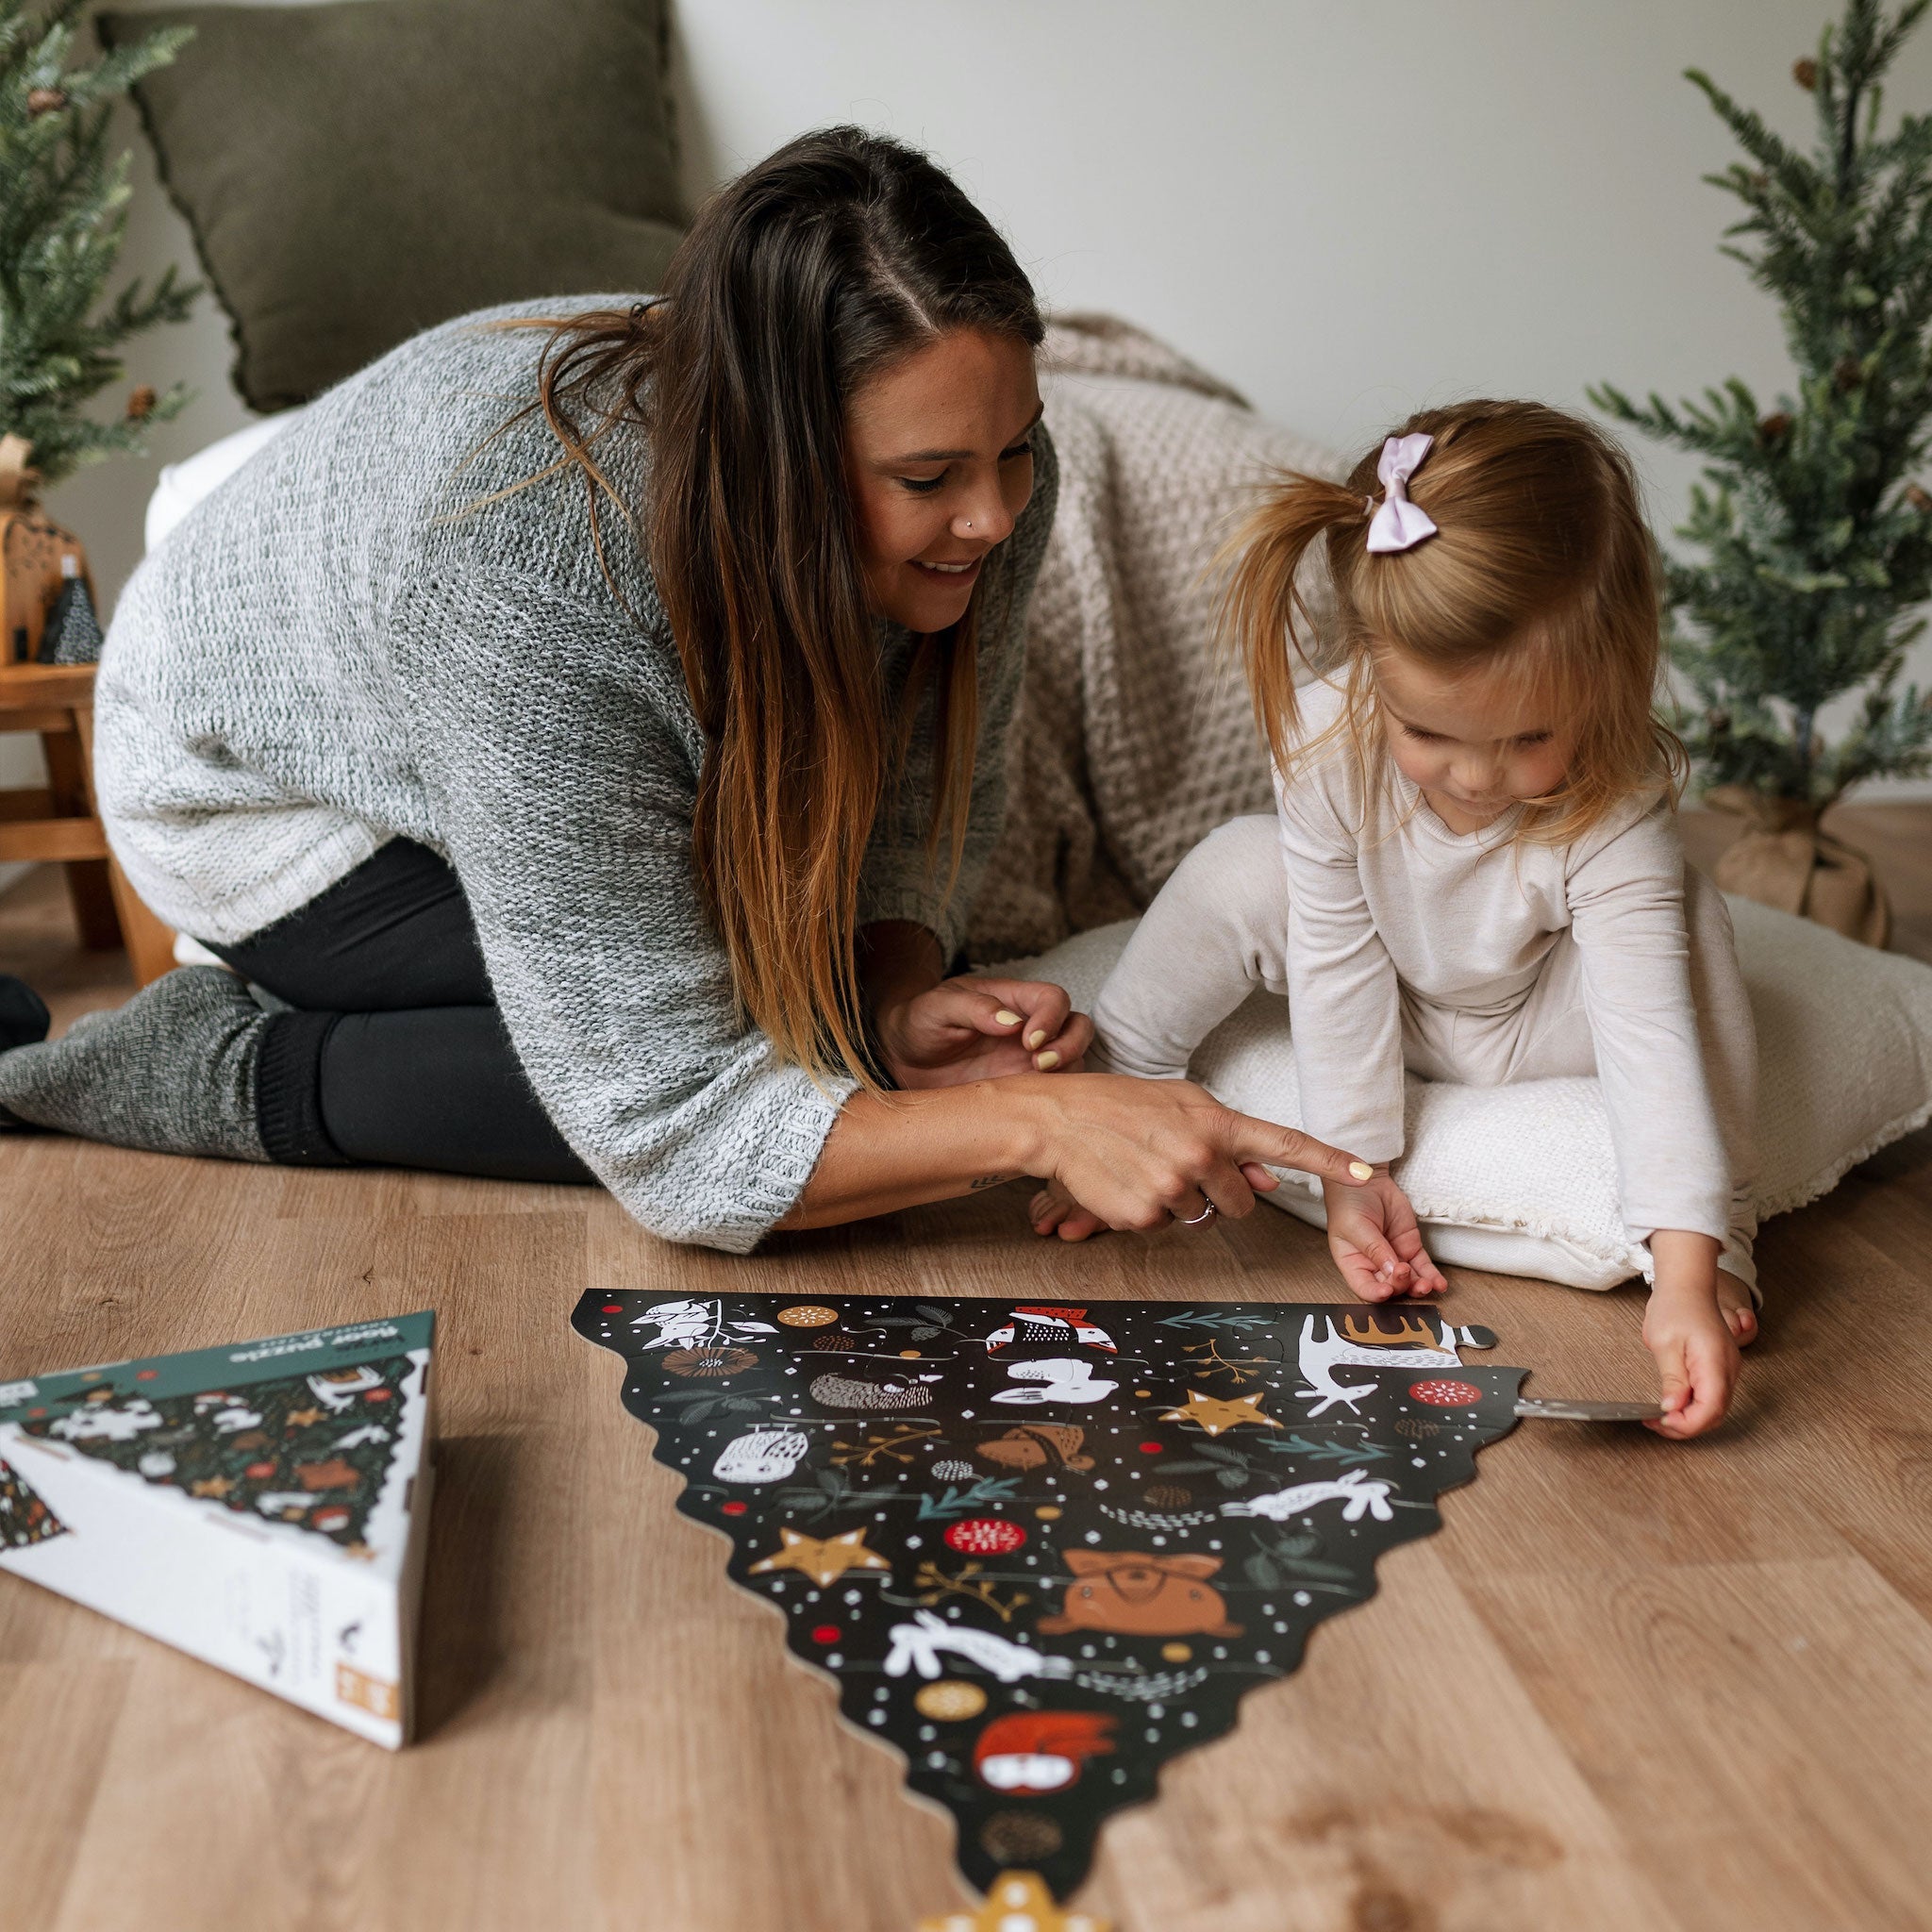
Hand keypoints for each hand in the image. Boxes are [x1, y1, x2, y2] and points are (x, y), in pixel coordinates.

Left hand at [875, 975, 1092, 1090]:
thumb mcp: (937, 1007)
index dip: (1051, 1018)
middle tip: (1040, 1064)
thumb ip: (974, 1008)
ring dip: (1067, 1071)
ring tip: (1035, 1083)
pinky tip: (1030, 1105)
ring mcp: (1029, 1061)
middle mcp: (1029, 1029)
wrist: (902, 1060)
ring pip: (1074, 1060)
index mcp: (1013, 1001)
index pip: (1053, 999)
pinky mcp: (1022, 1090)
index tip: (1027, 1040)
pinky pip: (1055, 1092)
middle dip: (1070, 1044)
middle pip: (1078, 1027)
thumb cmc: (920, 1023)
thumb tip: (1012, 1022)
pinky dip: (1056, 1097)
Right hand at [1020, 1074, 1372, 1236]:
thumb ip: (1227, 1140)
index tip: (1364, 1172)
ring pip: (1201, 1219)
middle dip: (1219, 1194)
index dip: (1328, 1160)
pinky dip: (1148, 1213)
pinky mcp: (1143, 1216)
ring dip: (1180, 1203)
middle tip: (1180, 1168)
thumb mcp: (1180, 1104)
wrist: (1057, 1120)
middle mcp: (1199, 1156)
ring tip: (1145, 1169)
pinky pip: (1164, 1228)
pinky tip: (1126, 1184)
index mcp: (1215, 1122)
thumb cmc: (1119, 1105)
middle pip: (1241, 1204)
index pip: (1284, 1144)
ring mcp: (1171, 1189)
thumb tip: (1266, 1181)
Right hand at [1320, 1167, 1446, 1300]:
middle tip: (1404, 1272)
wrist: (1367, 1179)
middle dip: (1399, 1284)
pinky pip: (1424, 1267)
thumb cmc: (1349, 1202)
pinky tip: (1439, 1284)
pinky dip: (1433, 1277)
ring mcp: (1394, 1257)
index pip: (1364, 1287)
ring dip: (1419, 1286)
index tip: (1387, 1289)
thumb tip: (1392, 1269)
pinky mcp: (1411, 1248)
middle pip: (1389, 1286)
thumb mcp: (1356, 1226)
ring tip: (1427, 1285)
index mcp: (1353, 1263)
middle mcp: (1374, 1265)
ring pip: (1409, 1280)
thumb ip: (1374, 1248)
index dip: (1376, 1293)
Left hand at [1643, 1232, 1739, 1438]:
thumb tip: (1672, 1408)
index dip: (1687, 1424)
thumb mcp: (1665, 1344)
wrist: (1687, 1286)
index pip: (1709, 1409)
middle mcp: (1728, 1369)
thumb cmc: (1675, 1307)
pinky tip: (1674, 1403)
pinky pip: (1713, 1395)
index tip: (1662, 1422)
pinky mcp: (1722, 1367)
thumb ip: (1672, 1379)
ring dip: (1690, 1418)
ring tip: (1660, 1416)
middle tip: (1656, 1424)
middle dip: (1686, 1426)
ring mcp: (1728, 1369)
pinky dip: (1695, 1406)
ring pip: (1715, 1408)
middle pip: (1715, 1414)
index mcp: (1715, 1363)